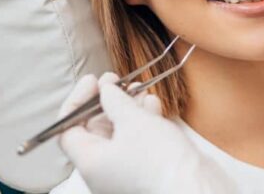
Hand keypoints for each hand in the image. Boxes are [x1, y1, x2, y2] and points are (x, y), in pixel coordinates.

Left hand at [58, 73, 202, 193]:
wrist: (195, 188)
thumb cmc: (160, 161)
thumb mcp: (133, 121)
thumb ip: (115, 101)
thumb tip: (105, 90)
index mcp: (90, 162)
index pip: (68, 129)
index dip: (78, 101)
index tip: (93, 81)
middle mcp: (103, 171)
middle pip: (95, 129)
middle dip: (106, 101)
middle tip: (116, 80)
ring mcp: (125, 172)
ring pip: (119, 134)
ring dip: (127, 108)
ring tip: (138, 89)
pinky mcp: (146, 170)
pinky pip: (136, 143)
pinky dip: (142, 122)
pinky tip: (152, 105)